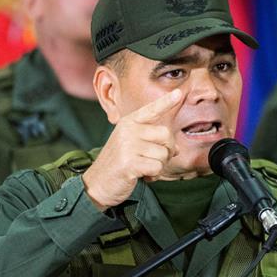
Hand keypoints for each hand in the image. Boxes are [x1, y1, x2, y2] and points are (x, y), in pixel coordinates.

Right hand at [82, 89, 182, 209]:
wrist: (98, 183)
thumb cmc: (119, 163)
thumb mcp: (132, 145)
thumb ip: (152, 141)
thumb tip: (176, 149)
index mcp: (129, 122)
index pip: (151, 109)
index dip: (166, 102)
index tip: (179, 93)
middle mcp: (128, 130)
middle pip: (166, 135)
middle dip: (167, 151)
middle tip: (153, 160)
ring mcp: (128, 145)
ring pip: (163, 154)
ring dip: (159, 166)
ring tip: (144, 168)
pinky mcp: (129, 163)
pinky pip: (157, 167)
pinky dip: (154, 175)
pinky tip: (142, 175)